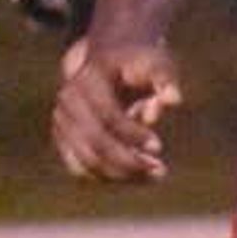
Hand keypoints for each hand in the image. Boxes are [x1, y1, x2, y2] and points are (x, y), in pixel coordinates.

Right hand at [52, 39, 181, 182]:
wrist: (106, 59)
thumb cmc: (136, 62)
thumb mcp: (154, 61)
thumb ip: (165, 77)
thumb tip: (174, 100)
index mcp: (89, 79)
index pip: (107, 116)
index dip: (132, 135)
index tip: (159, 147)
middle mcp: (69, 101)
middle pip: (94, 142)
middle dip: (128, 162)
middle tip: (160, 170)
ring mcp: (62, 121)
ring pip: (85, 161)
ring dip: (120, 175)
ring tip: (154, 175)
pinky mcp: (63, 139)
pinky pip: (79, 169)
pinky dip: (107, 178)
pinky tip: (135, 176)